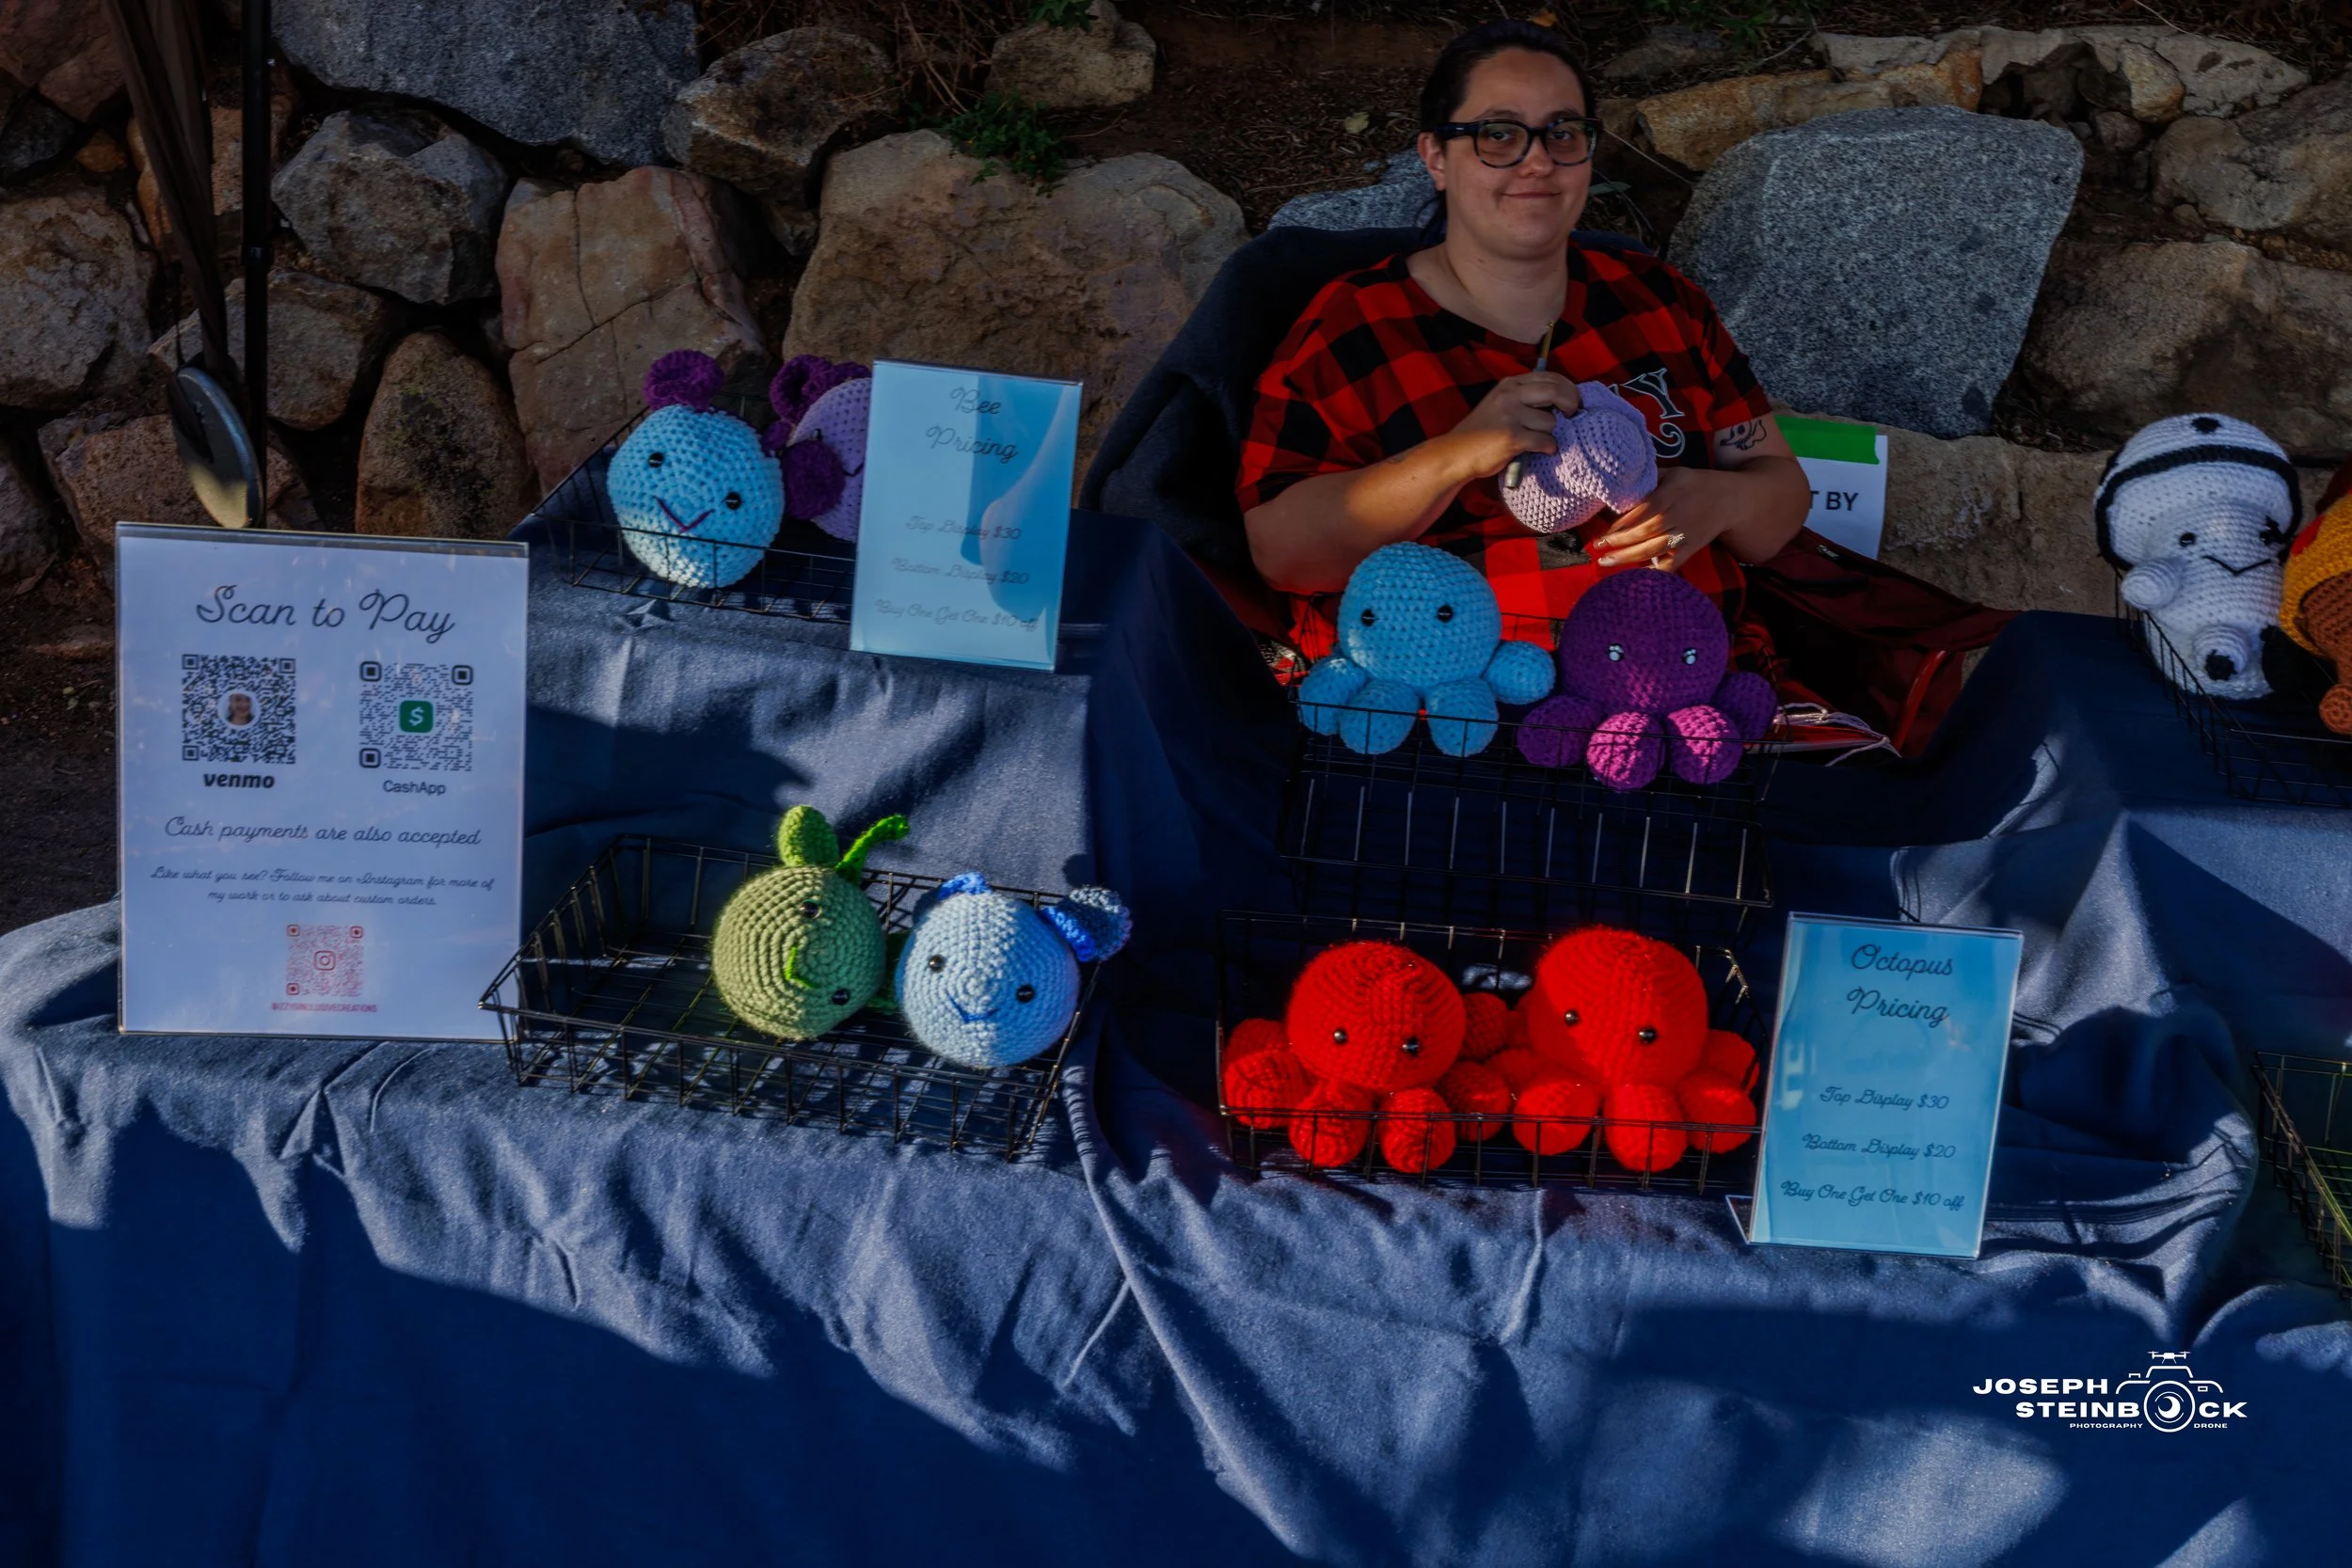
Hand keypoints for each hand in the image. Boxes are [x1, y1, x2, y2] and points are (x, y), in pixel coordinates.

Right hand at [1444, 372, 1583, 480]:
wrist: (1457, 452)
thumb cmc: (1482, 431)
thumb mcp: (1501, 403)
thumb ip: (1525, 397)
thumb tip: (1561, 399)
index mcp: (1510, 384)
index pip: (1550, 377)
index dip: (1568, 388)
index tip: (1574, 401)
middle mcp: (1510, 395)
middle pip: (1556, 391)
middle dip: (1571, 403)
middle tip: (1572, 415)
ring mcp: (1510, 415)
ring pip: (1550, 422)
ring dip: (1549, 433)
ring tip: (1535, 439)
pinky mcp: (1512, 437)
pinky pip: (1544, 441)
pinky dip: (1547, 447)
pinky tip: (1539, 450)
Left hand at [1594, 466, 1744, 570]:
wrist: (1729, 499)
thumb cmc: (1694, 484)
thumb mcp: (1673, 473)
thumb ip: (1649, 481)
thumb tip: (1618, 488)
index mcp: (1672, 493)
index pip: (1644, 510)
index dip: (1622, 523)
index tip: (1604, 531)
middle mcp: (1678, 515)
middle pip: (1645, 532)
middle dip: (1619, 542)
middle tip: (1597, 547)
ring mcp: (1685, 534)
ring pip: (1654, 549)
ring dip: (1628, 557)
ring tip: (1606, 561)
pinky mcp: (1691, 548)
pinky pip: (1672, 563)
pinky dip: (1655, 571)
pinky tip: (1635, 574)